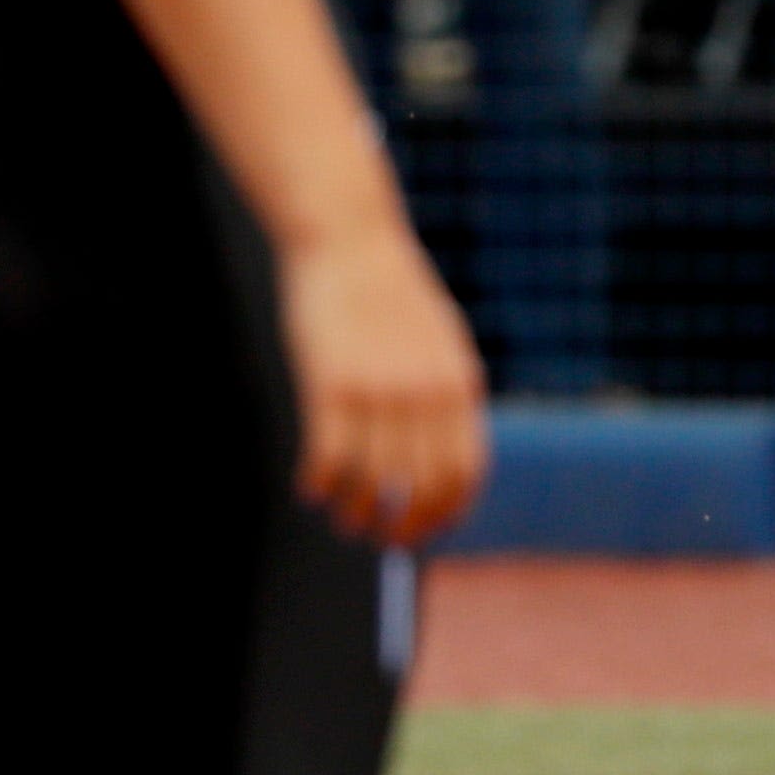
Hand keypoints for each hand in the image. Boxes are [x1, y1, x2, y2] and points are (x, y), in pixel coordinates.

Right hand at [276, 223, 488, 547]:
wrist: (350, 239)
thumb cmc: (390, 293)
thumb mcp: (438, 341)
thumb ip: (445, 394)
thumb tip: (445, 455)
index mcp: (458, 384)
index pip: (465, 473)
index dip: (444, 514)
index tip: (420, 531)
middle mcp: (426, 393)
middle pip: (419, 487)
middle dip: (398, 525)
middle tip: (373, 535)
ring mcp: (380, 389)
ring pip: (372, 481)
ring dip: (355, 511)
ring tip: (342, 516)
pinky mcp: (332, 383)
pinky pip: (329, 457)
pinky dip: (318, 484)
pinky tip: (309, 488)